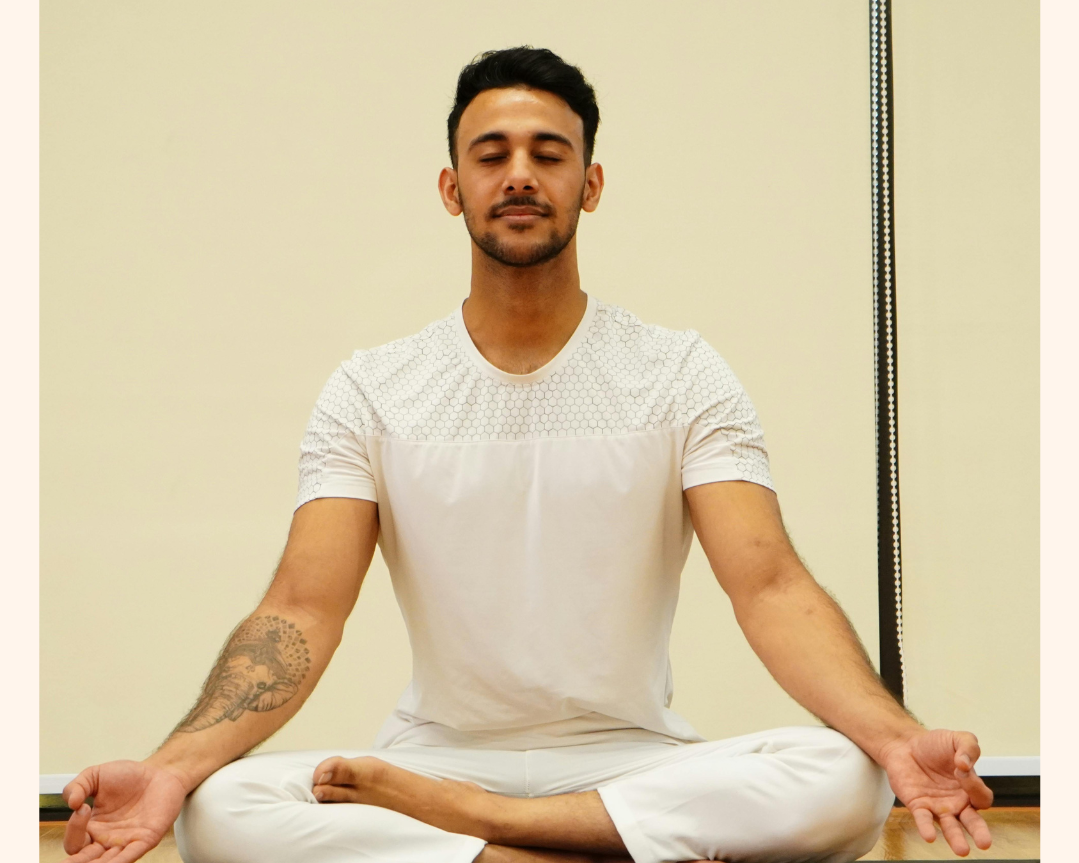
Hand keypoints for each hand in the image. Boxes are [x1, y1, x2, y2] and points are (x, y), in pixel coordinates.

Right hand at [61, 760, 187, 862]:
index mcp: (92, 828)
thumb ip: (77, 786)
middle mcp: (107, 840)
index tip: (83, 807)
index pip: (74, 842)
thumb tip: (71, 803)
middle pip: (86, 860)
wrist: (158, 771)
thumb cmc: (126, 776)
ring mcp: (126, 842)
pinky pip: (130, 855)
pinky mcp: (145, 839)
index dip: (74, 829)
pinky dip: (120, 862)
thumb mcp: (95, 776)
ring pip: (107, 862)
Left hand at [880, 728, 993, 855]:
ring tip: (962, 850)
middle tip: (985, 843)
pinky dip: (927, 828)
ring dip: (956, 838)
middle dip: (979, 833)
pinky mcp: (918, 805)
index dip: (975, 786)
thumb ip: (969, 746)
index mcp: (970, 788)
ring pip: (950, 827)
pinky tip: (929, 836)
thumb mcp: (957, 738)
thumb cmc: (935, 745)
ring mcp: (938, 806)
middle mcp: (957, 802)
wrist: (905, 744)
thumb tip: (965, 764)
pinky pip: (924, 820)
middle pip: (973, 822)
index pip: (981, 797)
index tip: (961, 768)